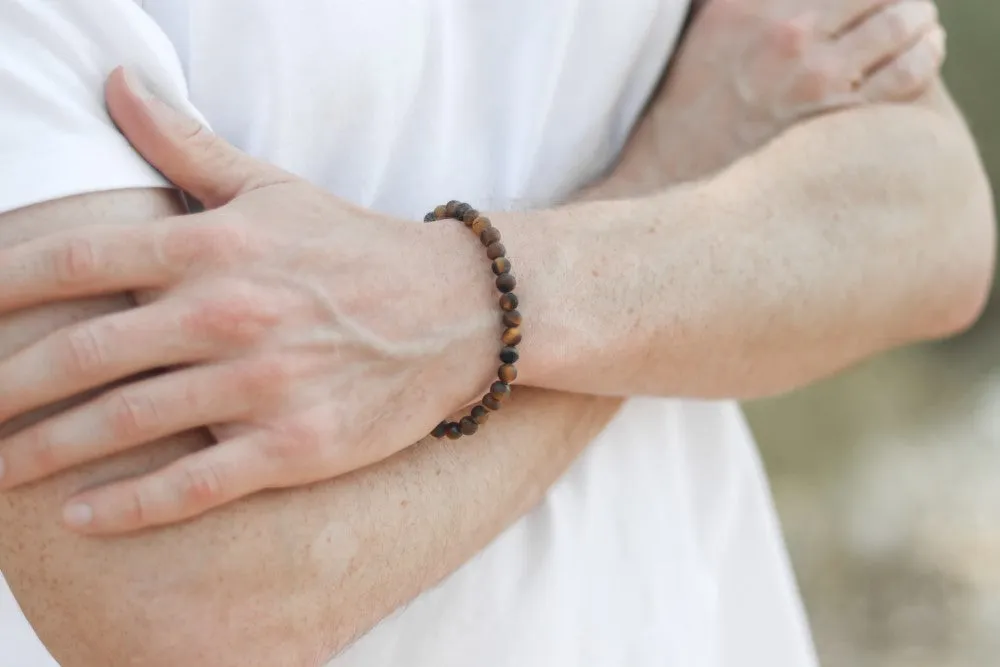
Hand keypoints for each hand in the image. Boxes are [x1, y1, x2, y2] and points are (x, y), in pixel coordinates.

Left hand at [0, 68, 496, 531]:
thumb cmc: (355, 248)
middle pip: (82, 353)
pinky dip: (128, 506)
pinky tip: (77, 516)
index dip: (0, 290)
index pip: (76, 264)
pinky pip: (194, 485)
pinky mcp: (296, 446)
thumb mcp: (271, 188)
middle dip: (4, 387)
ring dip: (42, 452)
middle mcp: (230, 313)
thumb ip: (184, 145)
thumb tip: (114, 81)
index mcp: (215, 244)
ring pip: (125, 423)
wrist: (455, 312)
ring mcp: (263, 384)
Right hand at [610, 0, 945, 187]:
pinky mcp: (836, 119)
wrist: (673, 169)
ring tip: (920, 26)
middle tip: (904, 5)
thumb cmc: (688, 98)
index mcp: (756, 4)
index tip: (865, 0)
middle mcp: (788, 34)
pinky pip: (906, 76)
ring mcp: (816, 77)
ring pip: (901, 26)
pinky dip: (923, 57)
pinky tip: (923, 54)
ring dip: (918, 21)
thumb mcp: (710, 24)